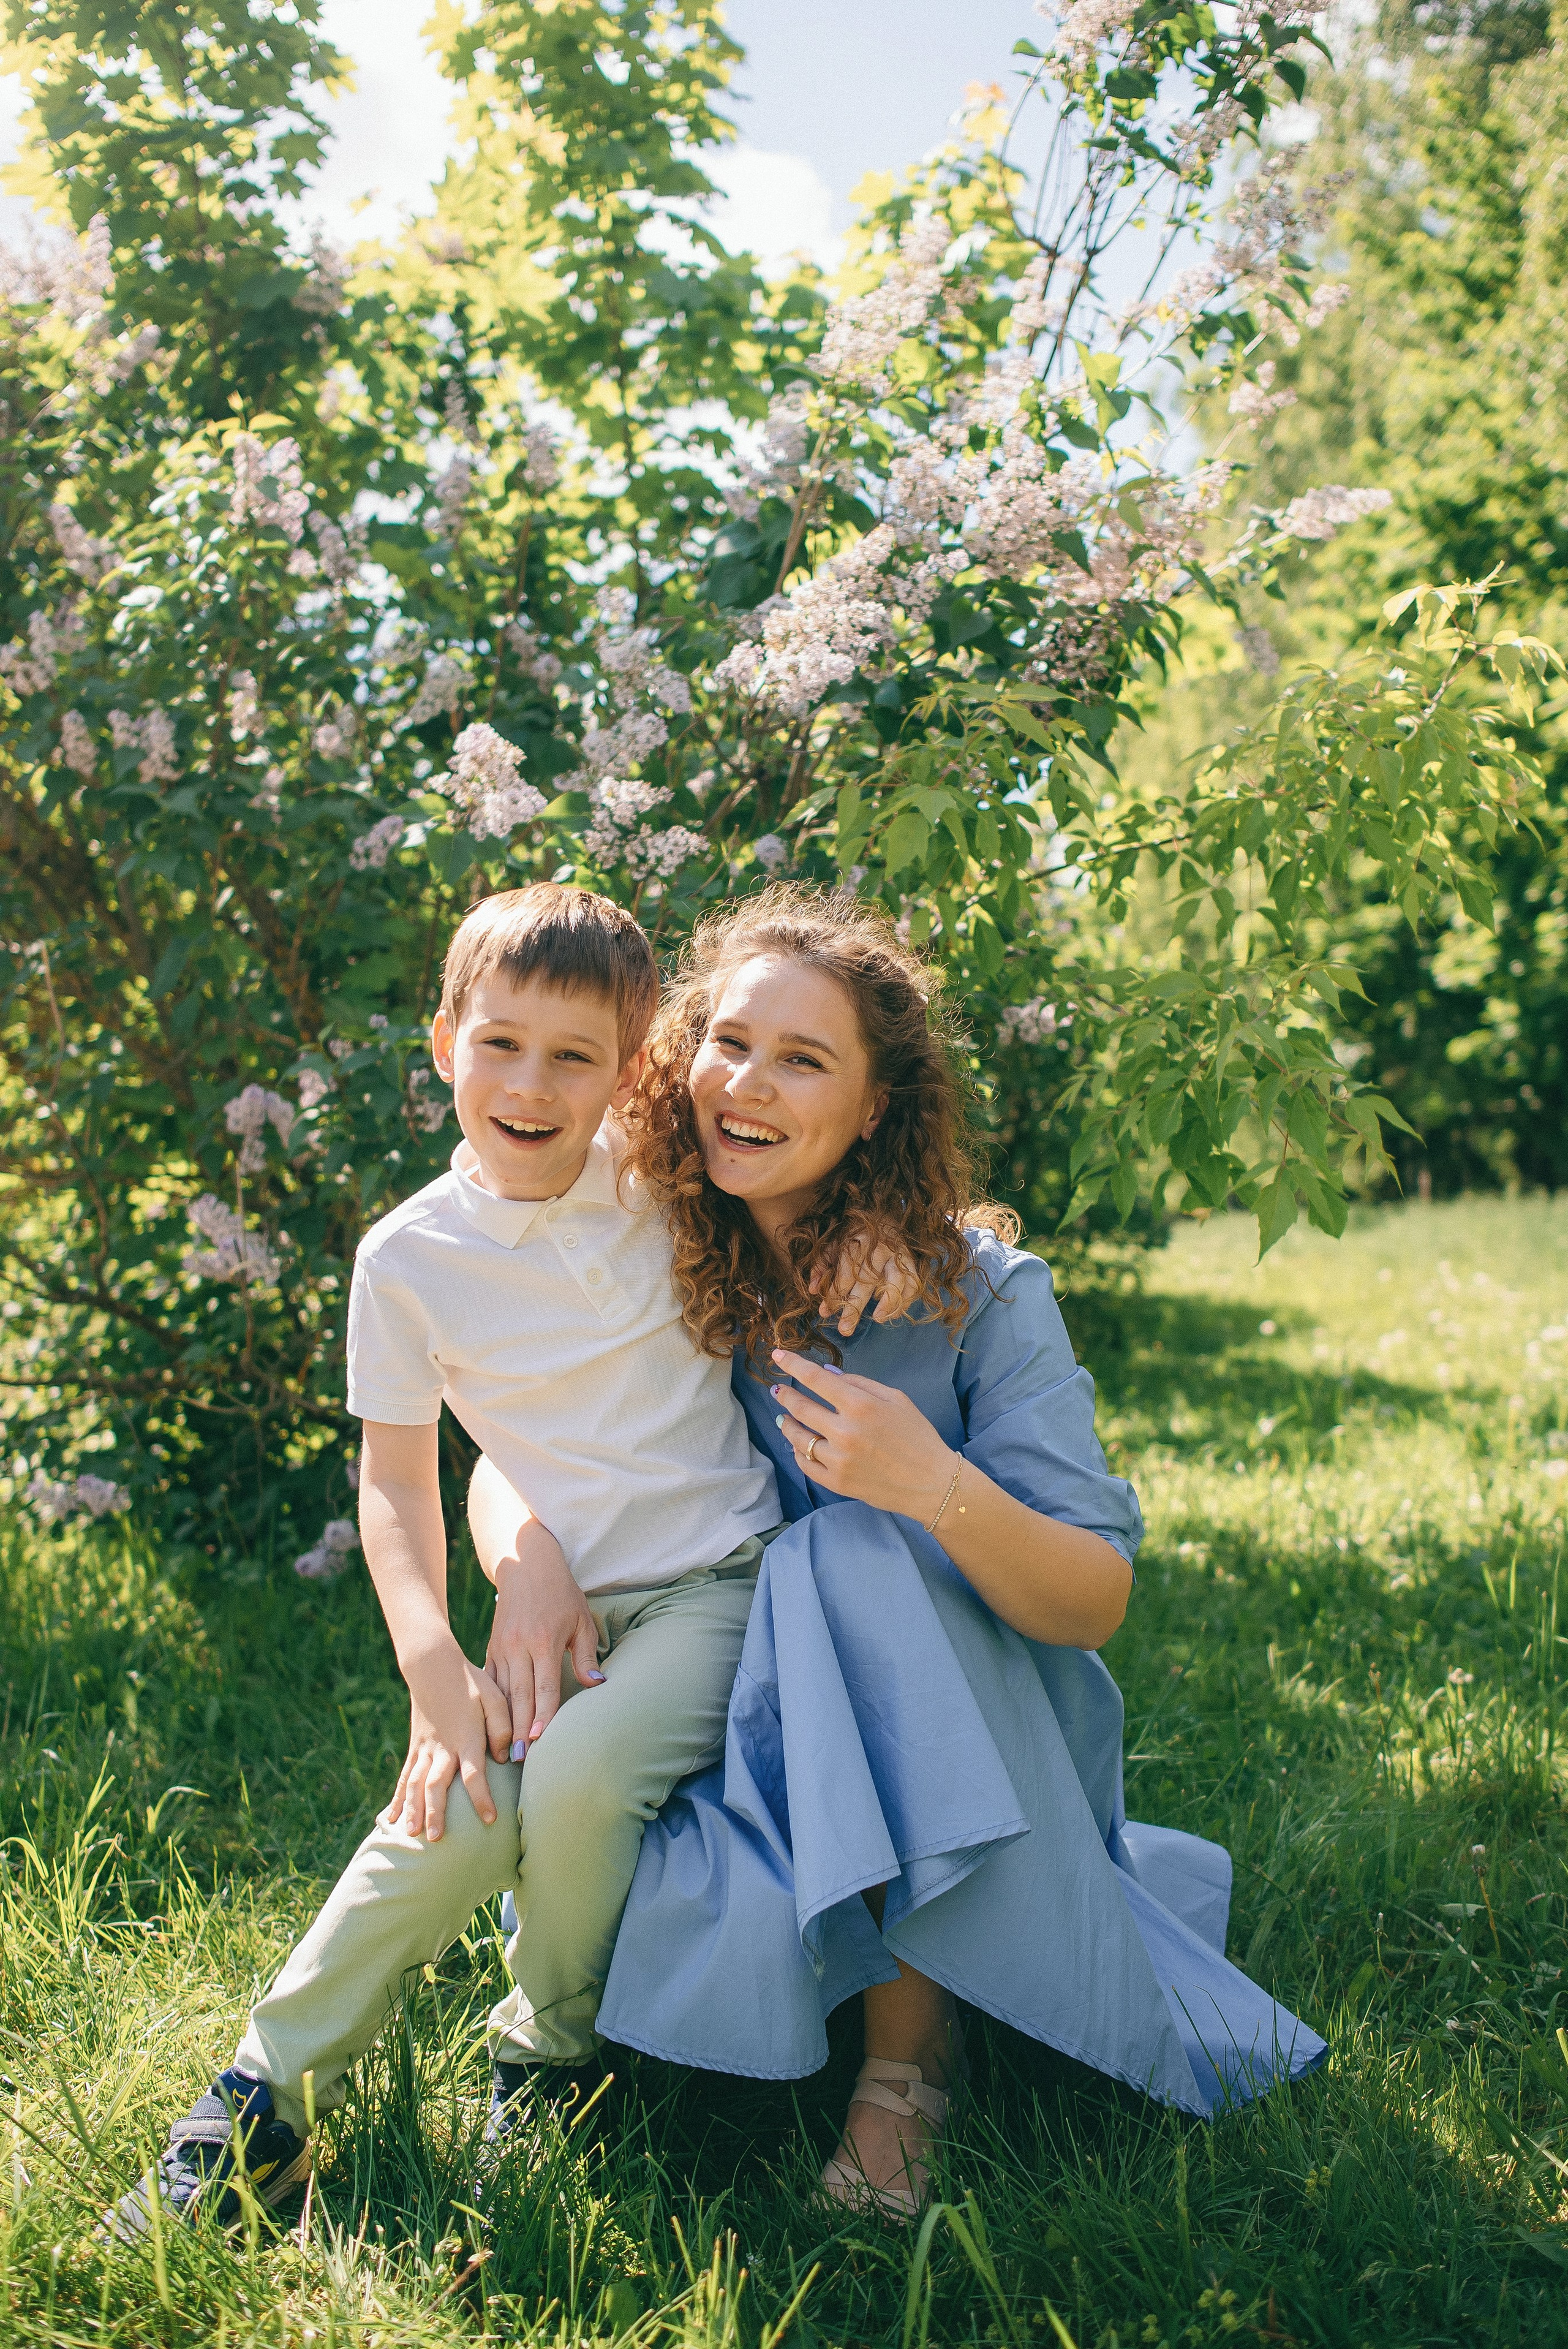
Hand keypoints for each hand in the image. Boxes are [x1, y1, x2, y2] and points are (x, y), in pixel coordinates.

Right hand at [388, 1636, 511, 1841]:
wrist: (433, 1666)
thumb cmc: (470, 1682)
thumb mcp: (494, 1698)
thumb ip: (503, 1728)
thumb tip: (507, 1758)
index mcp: (466, 1738)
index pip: (474, 1774)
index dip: (482, 1797)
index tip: (490, 1819)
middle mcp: (443, 1748)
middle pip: (437, 1784)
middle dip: (436, 1812)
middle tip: (436, 1839)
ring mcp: (425, 1749)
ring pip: (415, 1784)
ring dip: (413, 1810)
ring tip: (410, 1834)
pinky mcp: (415, 1748)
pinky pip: (404, 1777)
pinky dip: (397, 1799)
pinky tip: (390, 1819)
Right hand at [485, 1523, 603, 1756]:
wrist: (527, 1565)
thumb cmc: (561, 1593)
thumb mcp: (581, 1619)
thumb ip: (587, 1654)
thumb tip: (597, 1684)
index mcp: (544, 1640)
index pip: (545, 1686)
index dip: (543, 1715)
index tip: (539, 1740)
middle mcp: (519, 1646)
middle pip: (519, 1695)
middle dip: (519, 1728)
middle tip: (520, 1759)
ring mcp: (501, 1647)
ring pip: (501, 1692)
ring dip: (502, 1722)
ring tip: (503, 1750)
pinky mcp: (491, 1647)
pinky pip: (490, 1680)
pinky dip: (491, 1703)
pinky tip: (490, 1724)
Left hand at [770, 1347, 955, 1520]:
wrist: (930, 1483)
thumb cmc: (917, 1436)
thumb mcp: (896, 1399)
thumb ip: (860, 1383)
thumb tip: (828, 1372)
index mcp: (862, 1406)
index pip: (816, 1379)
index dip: (793, 1364)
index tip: (777, 1355)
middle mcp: (846, 1432)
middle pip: (801, 1408)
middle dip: (785, 1395)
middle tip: (778, 1390)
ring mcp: (839, 1460)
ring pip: (798, 1439)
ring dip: (786, 1425)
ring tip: (783, 1418)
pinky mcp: (837, 1483)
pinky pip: (806, 1465)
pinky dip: (798, 1453)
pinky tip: (798, 1445)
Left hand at [812, 1234, 920, 1335]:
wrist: (883, 1216)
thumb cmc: (854, 1235)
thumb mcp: (833, 1245)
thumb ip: (822, 1266)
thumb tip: (813, 1290)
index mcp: (857, 1243)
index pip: (845, 1274)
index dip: (834, 1294)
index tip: (825, 1311)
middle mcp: (878, 1249)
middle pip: (866, 1281)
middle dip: (854, 1307)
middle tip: (845, 1329)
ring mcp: (897, 1256)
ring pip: (896, 1281)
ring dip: (888, 1302)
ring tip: (877, 1319)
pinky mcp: (910, 1262)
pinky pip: (912, 1283)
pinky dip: (906, 1299)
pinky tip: (893, 1314)